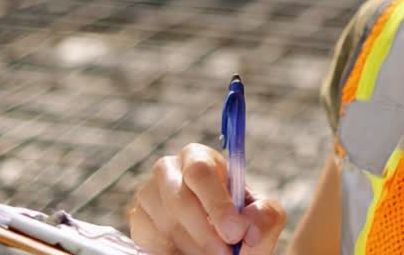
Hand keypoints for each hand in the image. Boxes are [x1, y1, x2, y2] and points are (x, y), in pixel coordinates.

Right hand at [128, 143, 285, 254]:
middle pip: (179, 198)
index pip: (200, 171)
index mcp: (199, 158)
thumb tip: (248, 227)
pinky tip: (192, 253)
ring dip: (194, 246)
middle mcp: (168, 170)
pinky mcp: (138, 221)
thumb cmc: (240, 222)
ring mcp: (148, 195)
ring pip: (166, 223)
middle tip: (225, 254)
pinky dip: (175, 252)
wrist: (219, 241)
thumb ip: (264, 215)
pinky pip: (152, 239)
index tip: (235, 233)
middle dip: (205, 232)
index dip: (217, 204)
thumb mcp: (262, 215)